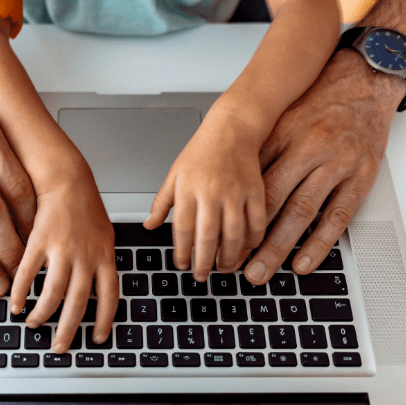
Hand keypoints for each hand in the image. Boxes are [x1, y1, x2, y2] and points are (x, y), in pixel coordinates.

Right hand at [9, 162, 118, 352]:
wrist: (68, 179)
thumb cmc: (86, 207)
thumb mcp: (105, 237)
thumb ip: (102, 263)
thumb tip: (100, 291)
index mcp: (105, 257)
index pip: (109, 297)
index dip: (105, 320)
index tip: (99, 338)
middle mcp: (86, 257)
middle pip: (78, 304)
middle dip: (68, 331)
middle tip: (60, 347)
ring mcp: (63, 250)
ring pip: (53, 293)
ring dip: (42, 314)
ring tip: (34, 325)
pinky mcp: (40, 241)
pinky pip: (29, 273)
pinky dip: (21, 292)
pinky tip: (16, 303)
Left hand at [145, 105, 269, 281]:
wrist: (232, 129)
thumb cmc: (201, 152)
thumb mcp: (174, 174)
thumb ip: (161, 202)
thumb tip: (149, 225)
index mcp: (188, 189)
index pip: (182, 229)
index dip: (181, 252)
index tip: (181, 264)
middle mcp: (211, 193)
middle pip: (207, 237)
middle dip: (204, 262)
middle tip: (202, 275)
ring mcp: (236, 193)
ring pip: (233, 235)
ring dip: (228, 257)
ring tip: (223, 268)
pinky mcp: (256, 192)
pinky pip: (257, 223)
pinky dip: (253, 241)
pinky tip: (246, 250)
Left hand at [244, 50, 405, 283]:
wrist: (366, 80)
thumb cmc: (319, 100)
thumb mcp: (281, 116)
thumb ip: (258, 149)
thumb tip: (226, 185)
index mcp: (284, 133)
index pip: (251, 180)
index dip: (232, 211)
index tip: (217, 235)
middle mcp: (310, 149)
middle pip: (273, 201)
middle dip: (250, 237)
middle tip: (232, 263)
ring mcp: (337, 164)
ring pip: (303, 213)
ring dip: (279, 247)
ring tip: (261, 270)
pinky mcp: (360, 178)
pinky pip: (337, 217)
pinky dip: (319, 244)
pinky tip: (303, 263)